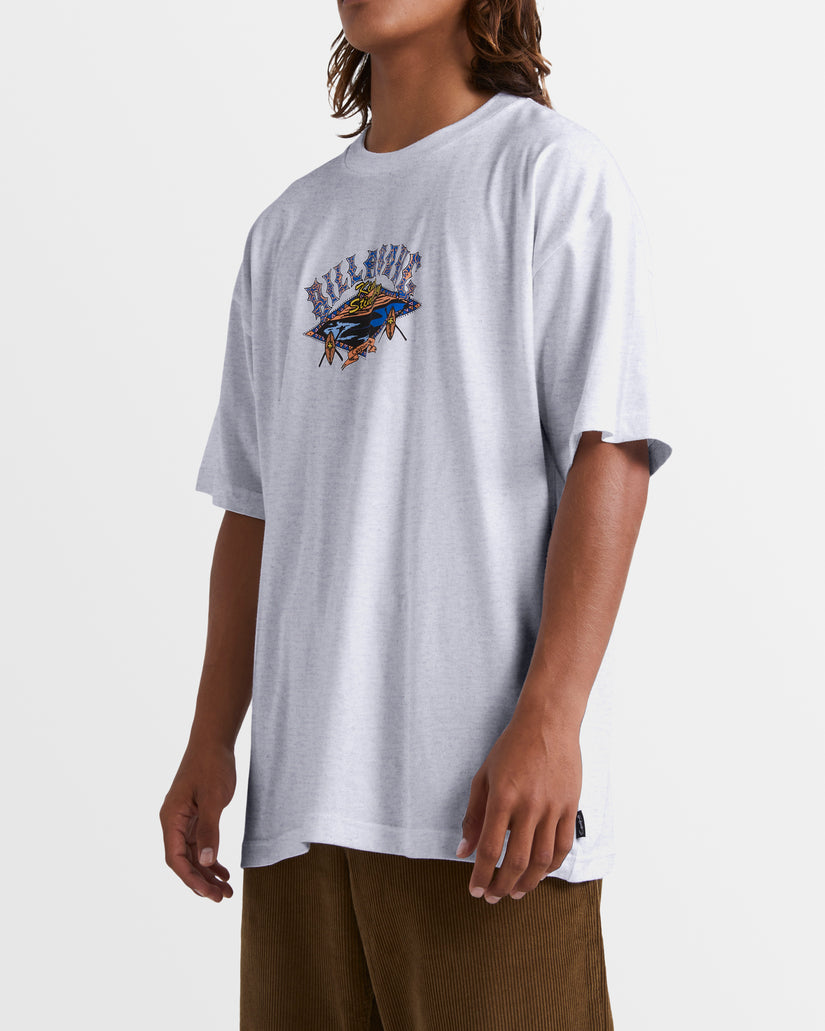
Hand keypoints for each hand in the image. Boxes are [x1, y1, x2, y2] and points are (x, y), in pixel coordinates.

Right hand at [159, 742, 236, 901]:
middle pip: (183, 861)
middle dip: (201, 882)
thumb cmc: (211, 766)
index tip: (210, 894)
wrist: (213, 742)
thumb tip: (206, 862)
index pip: (175, 858)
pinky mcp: (195, 817)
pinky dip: (210, 859)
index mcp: (171, 819)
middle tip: (222, 898)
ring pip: (192, 856)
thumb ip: (210, 831)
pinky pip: (200, 845)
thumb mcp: (213, 799)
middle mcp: (173, 823)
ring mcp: (184, 821)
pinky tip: (223, 872)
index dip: (191, 879)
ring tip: (226, 891)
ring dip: (207, 874)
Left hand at [456, 704, 581, 901]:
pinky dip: (552, 865)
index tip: (475, 890)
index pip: (491, 848)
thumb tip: (463, 851)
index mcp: (502, 797)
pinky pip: (563, 845)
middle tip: (494, 897)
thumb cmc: (511, 748)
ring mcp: (553, 807)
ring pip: (543, 859)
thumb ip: (473, 816)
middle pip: (517, 861)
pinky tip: (540, 872)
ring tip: (516, 892)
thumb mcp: (483, 777)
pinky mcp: (570, 806)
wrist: (548, 724)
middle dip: (503, 885)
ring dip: (529, 882)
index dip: (482, 875)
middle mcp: (529, 805)